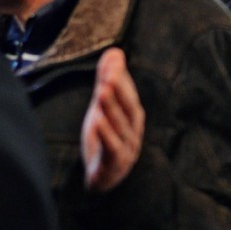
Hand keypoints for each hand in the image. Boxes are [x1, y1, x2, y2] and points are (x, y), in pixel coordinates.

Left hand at [81, 48, 144, 192]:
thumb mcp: (103, 108)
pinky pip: (112, 149)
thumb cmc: (106, 139)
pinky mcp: (115, 164)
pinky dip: (106, 135)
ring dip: (111, 109)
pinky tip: (97, 122)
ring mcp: (127, 148)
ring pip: (120, 127)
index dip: (121, 77)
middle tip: (108, 74)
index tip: (113, 59)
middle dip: (119, 90)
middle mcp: (133, 131)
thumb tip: (114, 51)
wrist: (103, 179)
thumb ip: (108, 80)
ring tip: (102, 92)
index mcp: (133, 116)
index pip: (129, 93)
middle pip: (128, 108)